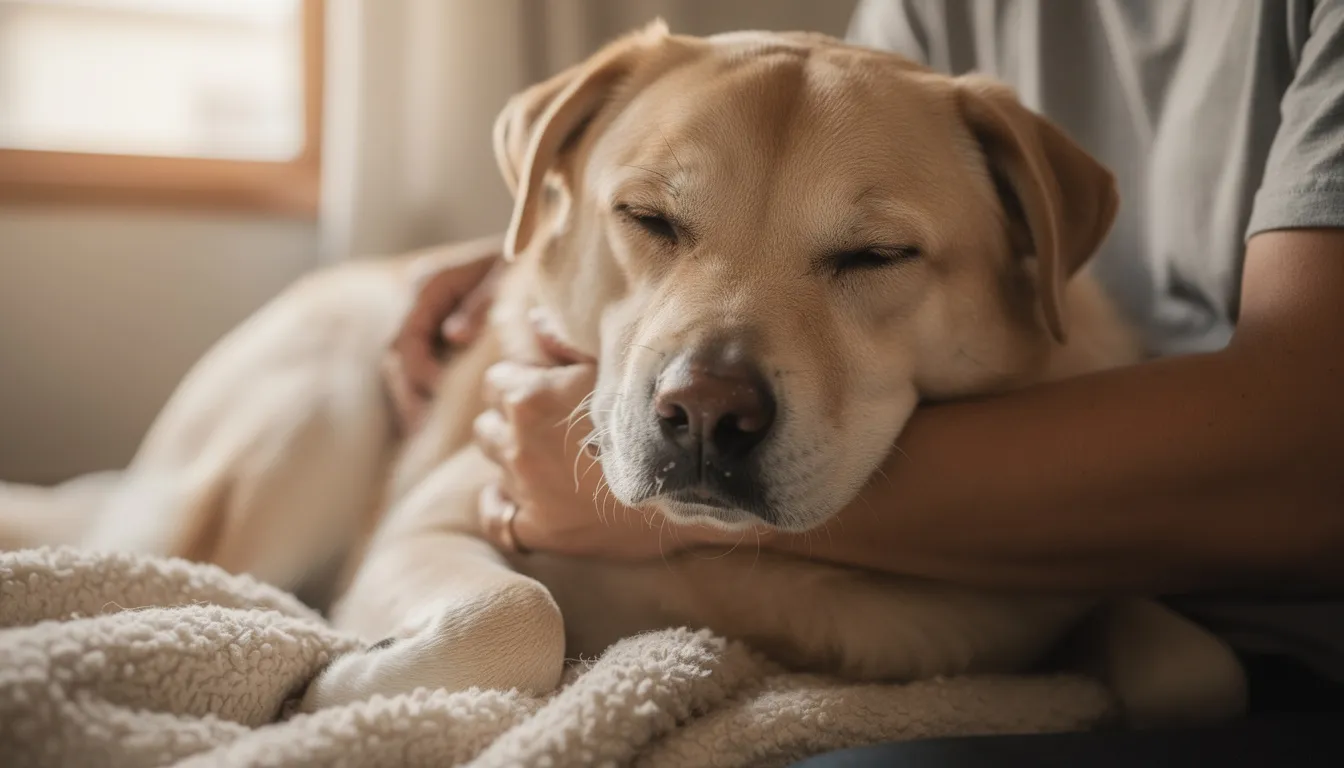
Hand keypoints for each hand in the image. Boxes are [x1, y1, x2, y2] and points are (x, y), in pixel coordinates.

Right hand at [383, 236, 504, 433]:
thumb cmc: (521, 262)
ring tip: (425, 432)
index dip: (419, 368)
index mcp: (430, 283)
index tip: (440, 394)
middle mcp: (420, 300)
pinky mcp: (437, 331)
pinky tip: (435, 420)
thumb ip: (479, 304)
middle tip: (424, 429)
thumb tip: (454, 336)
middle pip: (398, 353)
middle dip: (409, 392)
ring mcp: (426, 317)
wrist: (535, 250)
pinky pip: (421, 364)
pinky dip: (424, 390)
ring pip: (404, 363)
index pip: (408, 334)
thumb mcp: (505, 276)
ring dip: (413, 396)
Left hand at [472, 356, 742, 559]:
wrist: (694, 490)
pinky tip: (517, 498)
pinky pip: (494, 516)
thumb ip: (567, 342)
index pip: (497, 381)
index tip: (545, 390)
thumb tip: (533, 321)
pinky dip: (499, 505)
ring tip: (543, 456)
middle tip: (546, 424)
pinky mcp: (538, 530)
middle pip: (488, 422)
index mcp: (531, 398)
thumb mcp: (619, 368)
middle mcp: (519, 443)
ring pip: (490, 462)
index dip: (520, 382)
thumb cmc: (661, 419)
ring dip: (508, 455)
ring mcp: (526, 490)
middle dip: (510, 419)